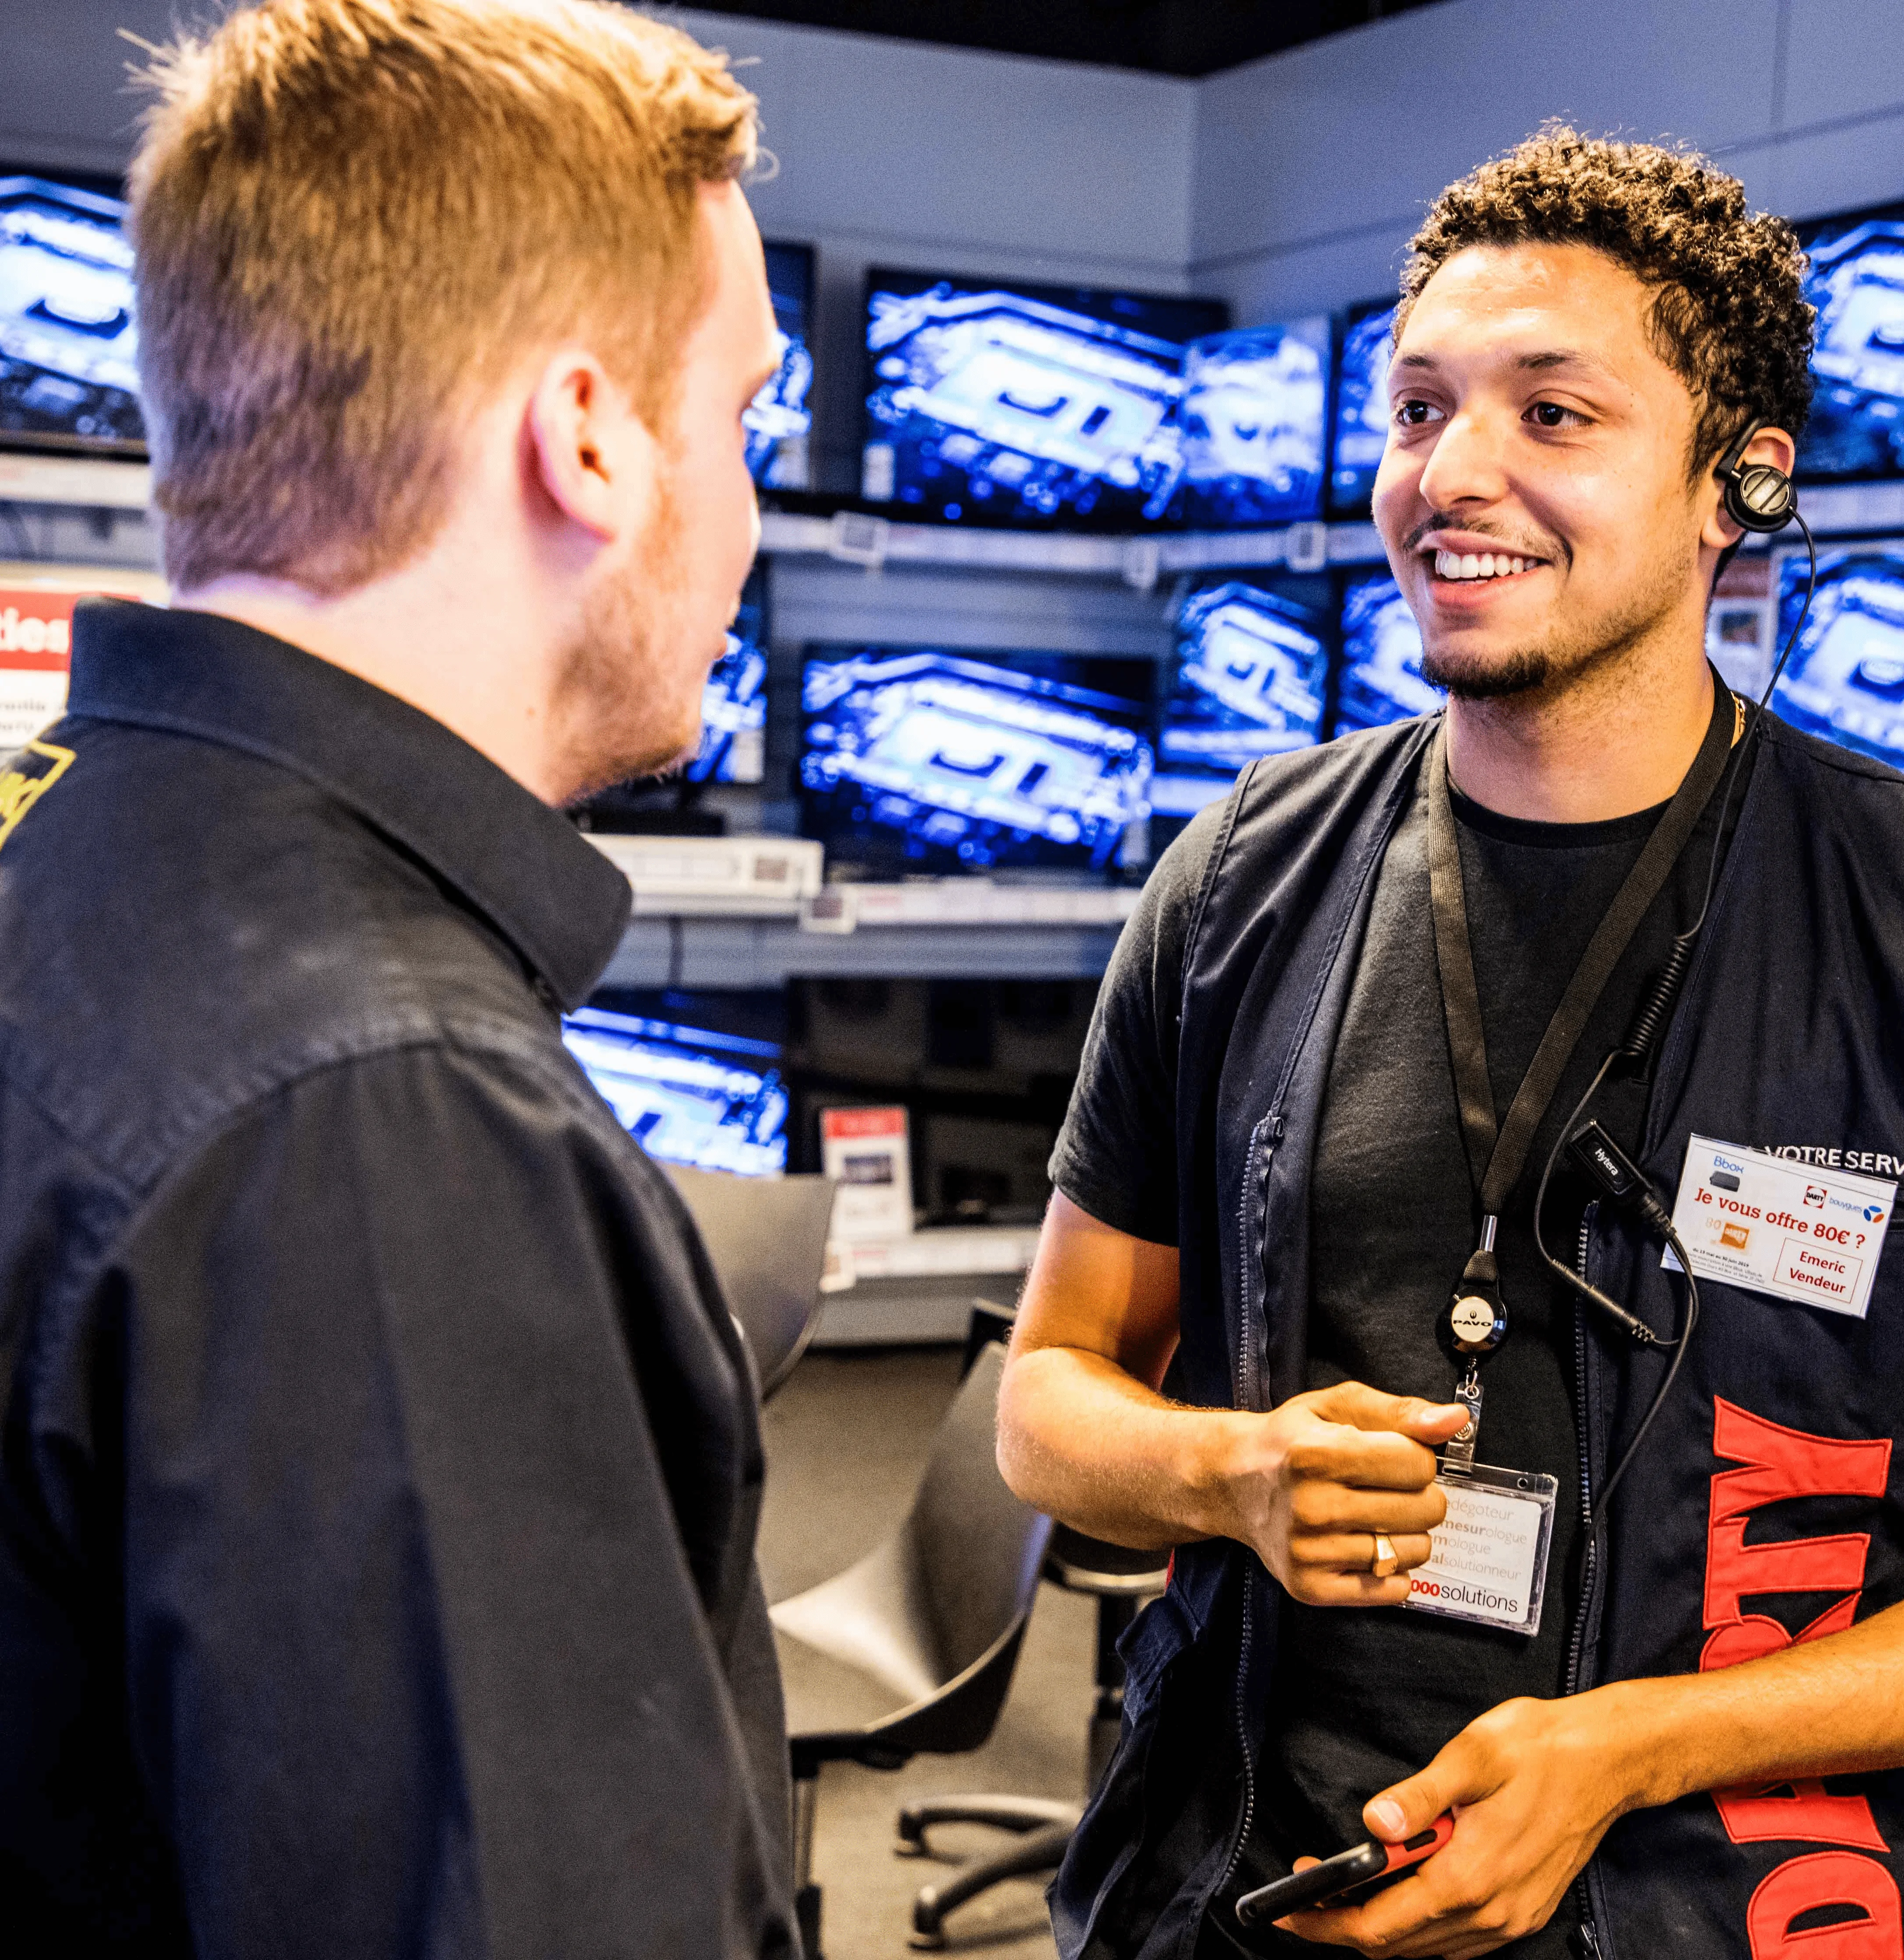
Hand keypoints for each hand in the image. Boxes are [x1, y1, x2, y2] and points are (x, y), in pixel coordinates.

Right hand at [1217, 1381, 1465, 1605]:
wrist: (1236, 1482)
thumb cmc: (1294, 1440)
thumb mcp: (1339, 1406)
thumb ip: (1400, 1412)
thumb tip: (1454, 1420)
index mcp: (1316, 1454)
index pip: (1418, 1464)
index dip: (1415, 1456)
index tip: (1391, 1454)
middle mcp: (1310, 1506)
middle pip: (1424, 1509)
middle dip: (1417, 1493)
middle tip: (1384, 1485)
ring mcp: (1308, 1552)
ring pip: (1414, 1551)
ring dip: (1406, 1531)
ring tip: (1374, 1514)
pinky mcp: (1310, 1587)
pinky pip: (1392, 1590)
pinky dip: (1393, 1569)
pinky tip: (1367, 1543)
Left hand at [1278, 1690, 1640, 1957]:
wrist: (1607, 1761)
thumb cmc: (1540, 1750)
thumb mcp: (1471, 1756)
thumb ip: (1418, 1796)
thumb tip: (1373, 1824)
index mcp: (1469, 1877)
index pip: (1380, 1924)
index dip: (1327, 1923)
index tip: (1289, 1913)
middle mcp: (1490, 1911)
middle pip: (1398, 1945)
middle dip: (1344, 1928)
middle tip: (1305, 1902)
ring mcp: (1511, 1918)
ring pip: (1428, 1948)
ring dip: (1383, 1929)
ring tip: (1345, 1894)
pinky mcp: (1525, 1912)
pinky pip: (1459, 1941)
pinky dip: (1421, 1929)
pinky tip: (1405, 1895)